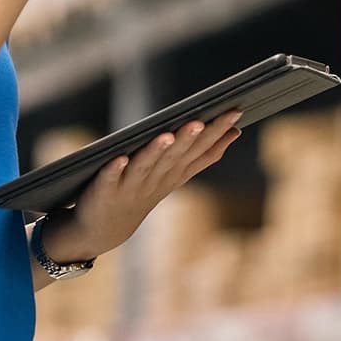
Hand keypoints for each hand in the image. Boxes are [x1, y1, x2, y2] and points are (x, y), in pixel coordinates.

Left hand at [43, 110, 242, 263]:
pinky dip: (114, 170)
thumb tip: (235, 131)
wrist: (104, 229)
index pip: (199, 150)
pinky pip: (109, 179)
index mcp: (174, 173)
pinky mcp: (104, 190)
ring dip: (156, 152)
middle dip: (188, 139)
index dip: (216, 132)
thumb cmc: (144, 192)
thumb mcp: (177, 174)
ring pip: (145, 166)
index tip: (234, 111)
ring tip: (167, 136)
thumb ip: (203, 155)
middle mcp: (156, 180)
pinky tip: (119, 158)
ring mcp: (130, 186)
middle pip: (174, 157)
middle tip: (202, 121)